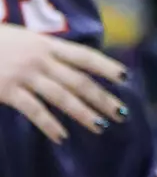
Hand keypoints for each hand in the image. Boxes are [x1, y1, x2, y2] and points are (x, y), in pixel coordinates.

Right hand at [0, 23, 128, 142]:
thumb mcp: (24, 40)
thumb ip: (46, 53)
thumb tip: (71, 67)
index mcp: (46, 45)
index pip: (84, 56)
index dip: (106, 66)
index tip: (125, 78)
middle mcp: (40, 59)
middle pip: (79, 80)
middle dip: (102, 97)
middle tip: (122, 113)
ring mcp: (24, 75)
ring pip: (62, 96)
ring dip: (83, 113)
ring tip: (100, 126)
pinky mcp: (7, 90)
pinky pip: (34, 110)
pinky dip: (49, 124)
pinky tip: (62, 136)